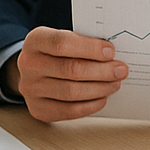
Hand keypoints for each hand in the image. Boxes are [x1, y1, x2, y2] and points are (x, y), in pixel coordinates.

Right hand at [5, 26, 127, 121]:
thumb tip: (113, 56)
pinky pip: (69, 111)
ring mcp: (30, 88)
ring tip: (115, 83)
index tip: (110, 52)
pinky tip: (103, 97)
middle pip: (70, 69)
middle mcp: (29, 64)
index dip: (90, 48)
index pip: (62, 43)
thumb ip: (84, 43)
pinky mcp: (38, 109)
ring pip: (71, 92)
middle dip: (102, 71)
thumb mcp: (66, 38)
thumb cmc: (58, 52)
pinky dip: (90, 105)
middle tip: (121, 70)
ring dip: (100, 88)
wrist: (35, 70)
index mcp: (36, 40)